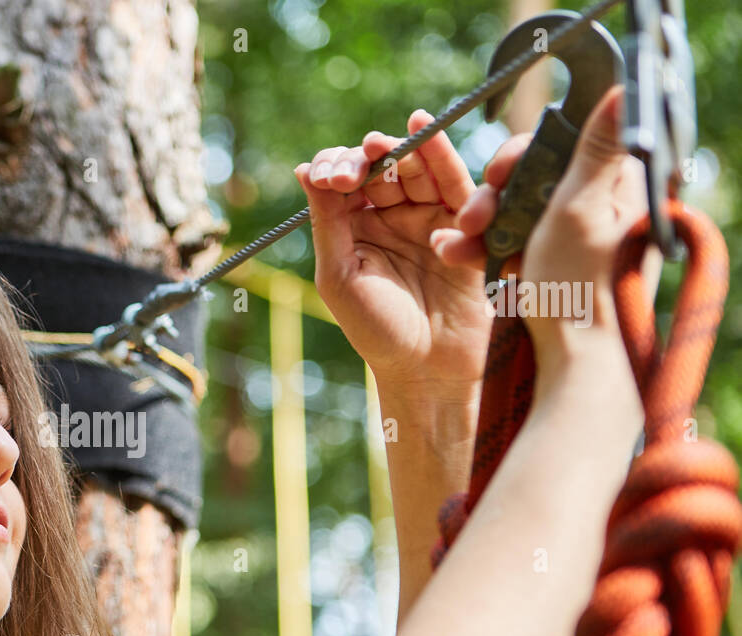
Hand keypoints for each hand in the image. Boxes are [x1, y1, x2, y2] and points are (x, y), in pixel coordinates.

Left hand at [294, 109, 491, 399]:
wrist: (427, 369)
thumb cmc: (376, 330)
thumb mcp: (338, 275)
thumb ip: (327, 222)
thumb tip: (305, 169)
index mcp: (355, 227)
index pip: (346, 179)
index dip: (339, 167)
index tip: (331, 178)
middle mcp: (392, 216)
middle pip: (384, 165)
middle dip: (369, 155)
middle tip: (358, 160)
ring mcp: (429, 218)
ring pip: (418, 168)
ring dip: (403, 148)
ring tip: (384, 143)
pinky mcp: (464, 225)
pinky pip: (456, 184)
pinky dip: (442, 156)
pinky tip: (427, 132)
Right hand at [431, 86, 648, 419]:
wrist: (577, 362)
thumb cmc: (583, 290)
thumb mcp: (583, 208)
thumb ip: (596, 147)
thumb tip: (623, 89)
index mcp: (611, 187)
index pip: (557, 145)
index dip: (518, 157)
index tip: (496, 178)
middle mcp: (588, 208)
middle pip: (525, 177)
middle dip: (489, 195)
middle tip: (472, 220)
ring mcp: (562, 239)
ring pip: (505, 210)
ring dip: (475, 224)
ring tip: (457, 248)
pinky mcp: (539, 266)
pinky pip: (499, 241)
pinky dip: (477, 247)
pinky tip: (461, 259)